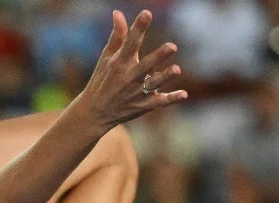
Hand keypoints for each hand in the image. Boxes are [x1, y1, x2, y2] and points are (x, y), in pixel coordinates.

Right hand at [76, 10, 186, 129]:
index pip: (130, 43)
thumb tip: (118, 13)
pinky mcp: (142, 105)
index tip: (146, 13)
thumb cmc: (102, 80)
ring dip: (165, 77)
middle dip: (158, 56)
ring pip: (153, 84)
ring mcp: (136, 92)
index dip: (139, 28)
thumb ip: (117, 36)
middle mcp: (128, 77)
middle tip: (172, 46)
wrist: (94, 112)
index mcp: (119, 63)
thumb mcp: (106, 58)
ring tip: (176, 69)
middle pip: (146, 65)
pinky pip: (158, 102)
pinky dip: (171, 99)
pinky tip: (183, 94)